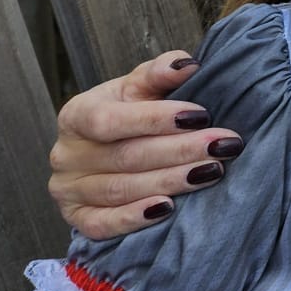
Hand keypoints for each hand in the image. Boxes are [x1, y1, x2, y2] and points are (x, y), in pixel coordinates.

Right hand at [49, 52, 241, 238]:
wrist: (110, 148)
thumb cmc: (130, 112)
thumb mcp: (140, 86)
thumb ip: (160, 72)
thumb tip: (188, 65)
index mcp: (76, 115)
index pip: (109, 120)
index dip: (154, 118)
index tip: (201, 114)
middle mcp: (66, 154)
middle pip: (125, 156)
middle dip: (180, 150)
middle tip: (224, 146)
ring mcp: (68, 190)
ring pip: (121, 190)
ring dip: (171, 181)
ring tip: (212, 171)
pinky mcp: (77, 219)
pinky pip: (102, 224)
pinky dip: (134, 218)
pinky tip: (168, 209)